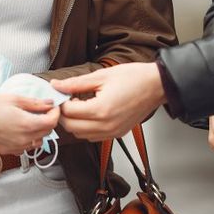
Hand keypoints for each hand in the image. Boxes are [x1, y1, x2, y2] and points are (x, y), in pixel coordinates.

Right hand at [0, 94, 59, 154]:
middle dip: (48, 121)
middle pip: (47, 133)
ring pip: (36, 142)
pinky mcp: (6, 151)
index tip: (53, 107)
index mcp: (26, 125)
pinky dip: (27, 140)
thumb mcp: (14, 99)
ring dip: (38, 132)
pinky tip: (19, 130)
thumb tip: (49, 104)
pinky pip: (24, 148)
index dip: (55, 113)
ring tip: (30, 120)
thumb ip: (34, 103)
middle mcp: (23, 140)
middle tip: (43, 110)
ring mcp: (14, 147)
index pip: (52, 123)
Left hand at [50, 63, 165, 140]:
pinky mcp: (118, 133)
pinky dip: (86, 128)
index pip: (68, 112)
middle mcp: (106, 125)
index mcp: (100, 110)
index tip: (61, 93)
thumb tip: (56, 85)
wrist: (157, 85)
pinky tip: (90, 113)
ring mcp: (112, 132)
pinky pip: (93, 137)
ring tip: (78, 105)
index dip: (60, 102)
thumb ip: (75, 83)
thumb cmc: (133, 78)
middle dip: (64, 114)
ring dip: (74, 123)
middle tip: (66, 100)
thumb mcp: (101, 76)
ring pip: (81, 135)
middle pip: (71, 127)